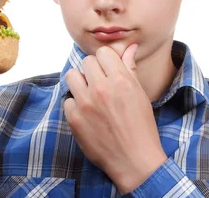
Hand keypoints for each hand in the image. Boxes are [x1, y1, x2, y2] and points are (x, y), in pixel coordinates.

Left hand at [64, 44, 166, 193]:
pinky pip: (67, 100)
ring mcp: (85, 104)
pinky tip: (86, 114)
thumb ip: (130, 69)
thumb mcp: (140, 95)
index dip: (107, 61)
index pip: (104, 52)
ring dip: (80, 83)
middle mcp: (101, 89)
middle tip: (100, 84)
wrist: (134, 160)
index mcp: (120, 80)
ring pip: (72, 76)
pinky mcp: (74, 119)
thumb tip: (128, 48)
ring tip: (89, 94)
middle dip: (93, 71)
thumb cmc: (141, 128)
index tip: (108, 70)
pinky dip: (75, 105)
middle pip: (87, 62)